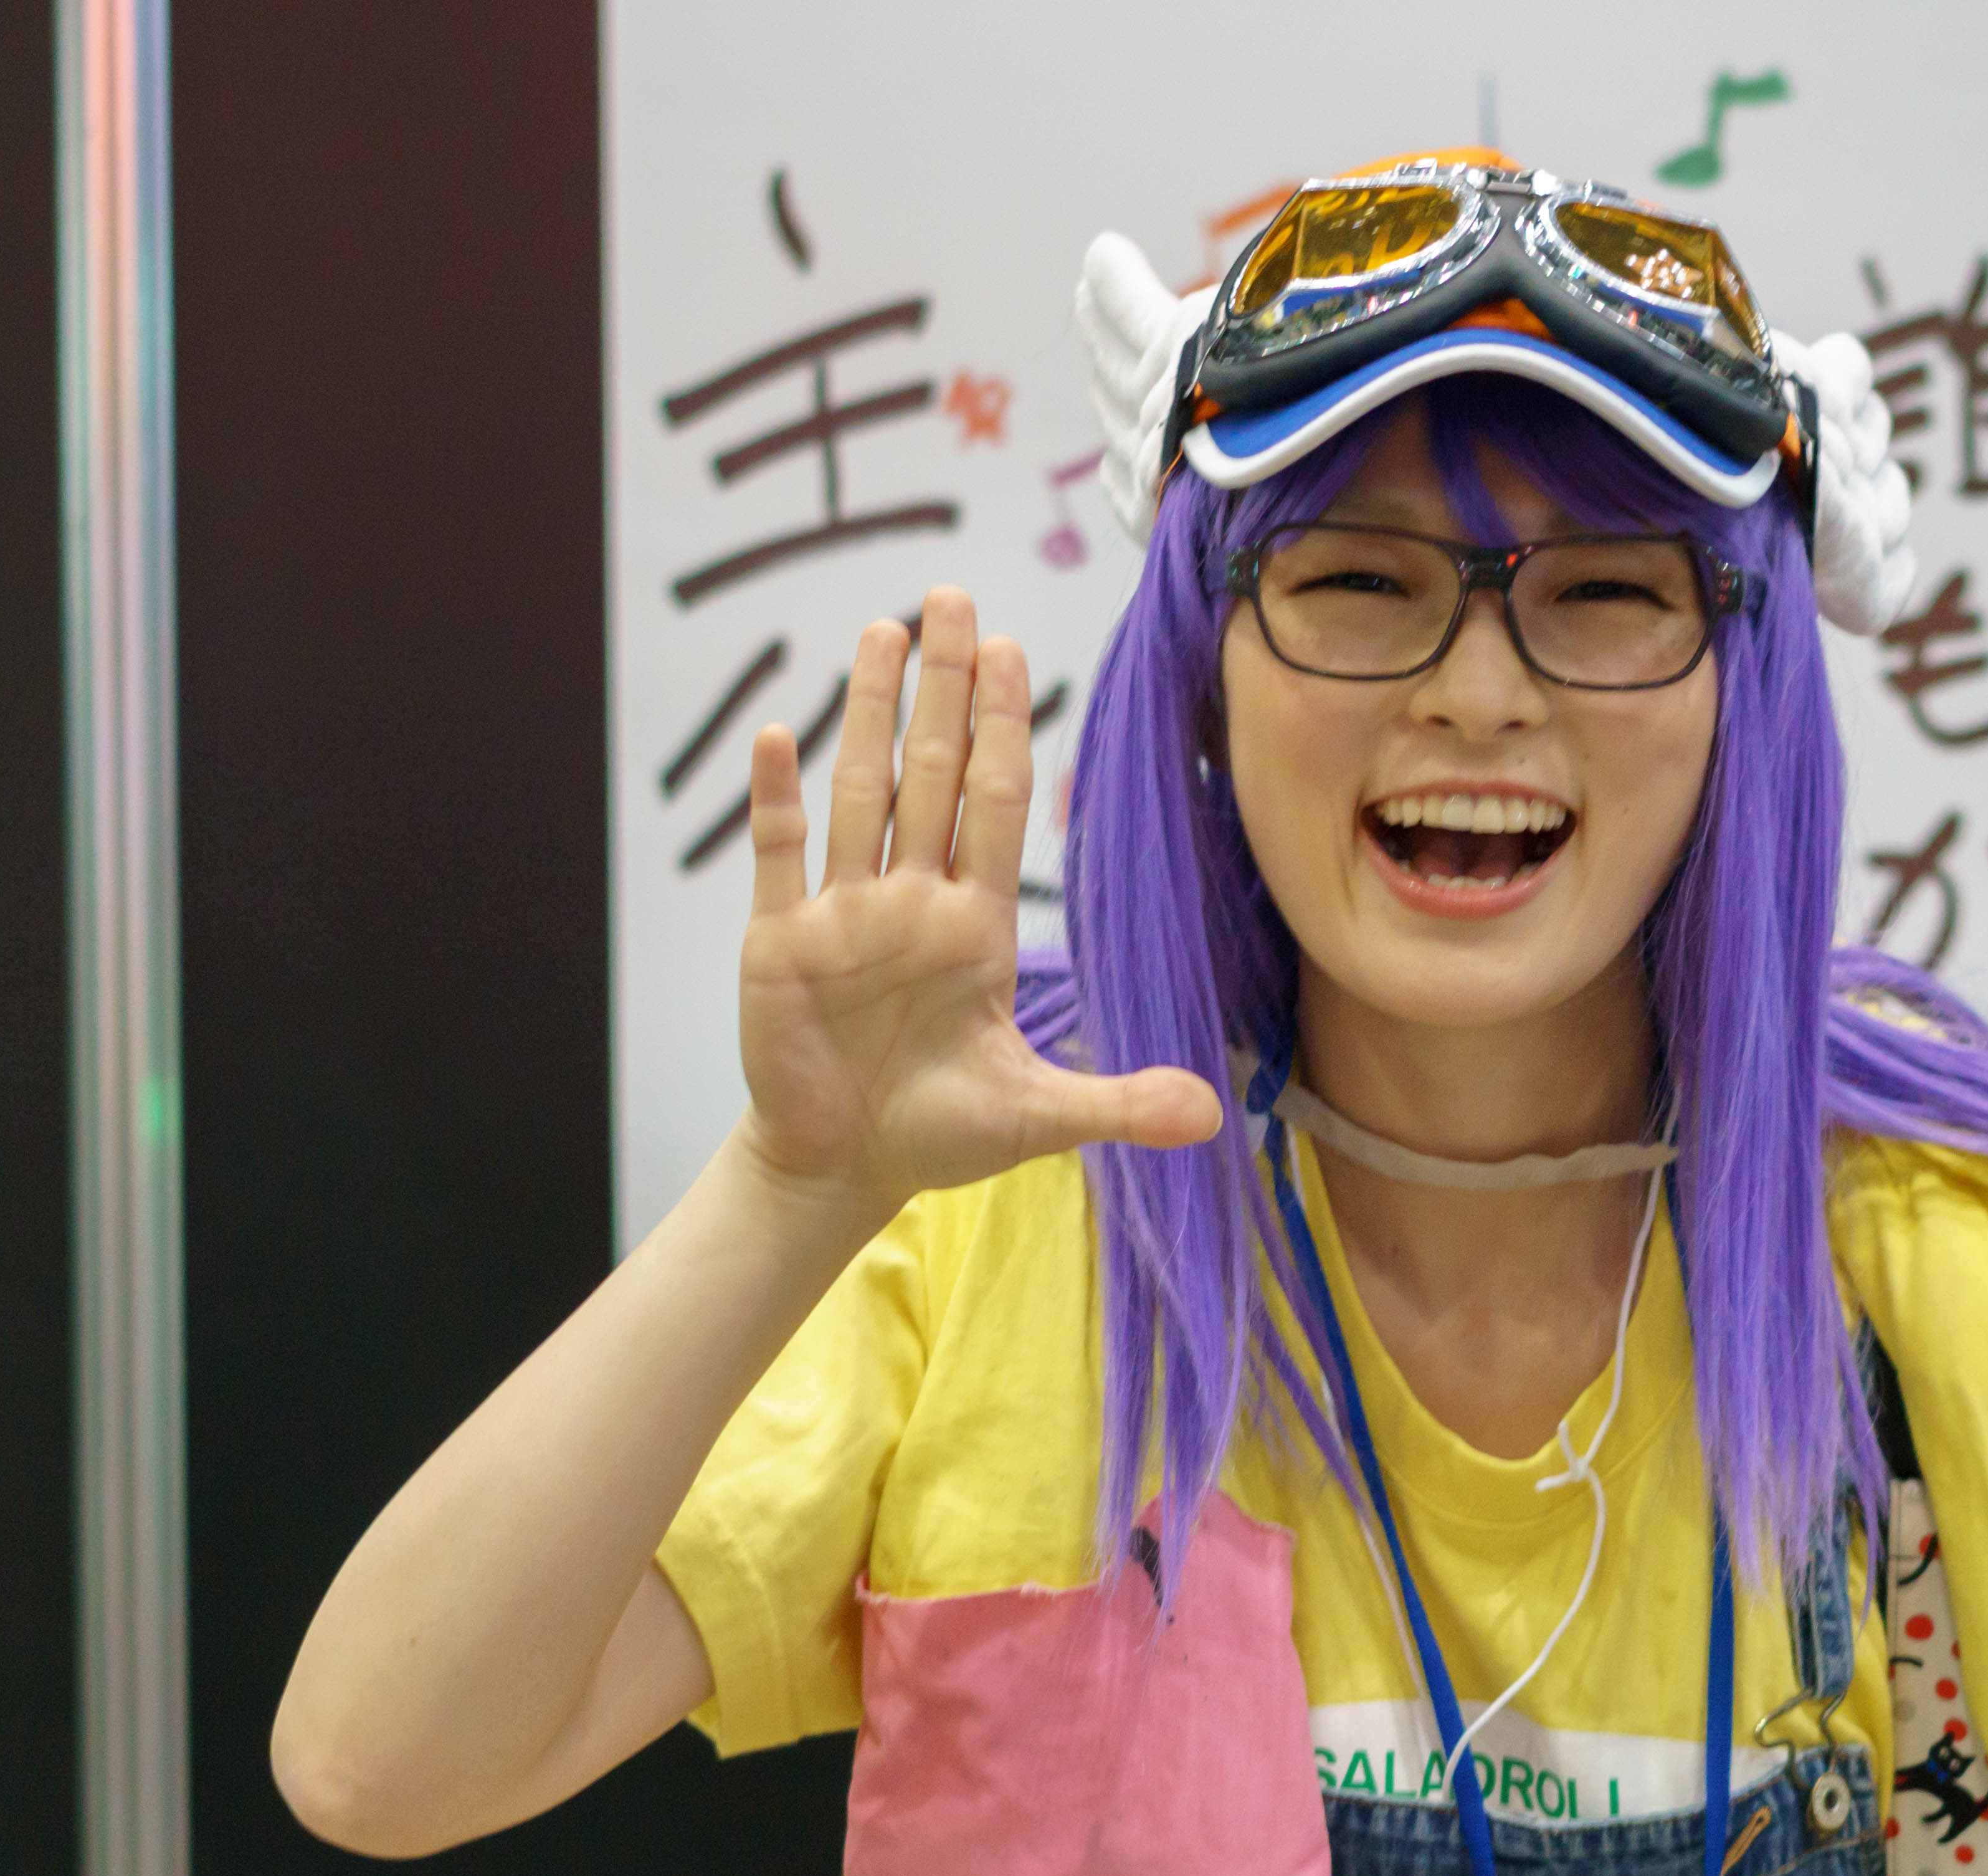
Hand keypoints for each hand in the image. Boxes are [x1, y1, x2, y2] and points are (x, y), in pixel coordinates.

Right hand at [729, 589, 1221, 1215]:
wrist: (842, 1165)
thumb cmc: (938, 1134)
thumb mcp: (1036, 1119)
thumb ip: (1118, 1104)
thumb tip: (1211, 1118)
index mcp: (976, 927)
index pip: (996, 805)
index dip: (1002, 728)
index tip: (1010, 652)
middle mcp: (913, 902)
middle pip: (930, 773)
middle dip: (942, 687)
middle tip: (953, 598)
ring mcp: (844, 914)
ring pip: (859, 793)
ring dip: (866, 713)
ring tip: (882, 632)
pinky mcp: (780, 940)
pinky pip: (778, 854)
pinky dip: (775, 799)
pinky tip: (781, 736)